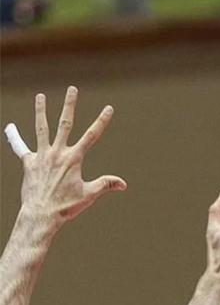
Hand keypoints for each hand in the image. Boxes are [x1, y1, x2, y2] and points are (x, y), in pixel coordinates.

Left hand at [11, 86, 126, 222]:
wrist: (40, 215)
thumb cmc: (66, 206)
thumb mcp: (89, 194)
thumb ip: (106, 184)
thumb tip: (123, 184)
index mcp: (74, 158)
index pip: (92, 135)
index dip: (101, 121)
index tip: (109, 108)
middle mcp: (57, 152)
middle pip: (65, 123)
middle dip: (69, 105)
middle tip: (72, 89)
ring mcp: (42, 156)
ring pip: (41, 129)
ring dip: (41, 111)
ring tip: (40, 97)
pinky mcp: (29, 164)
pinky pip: (21, 148)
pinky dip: (14, 138)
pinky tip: (9, 128)